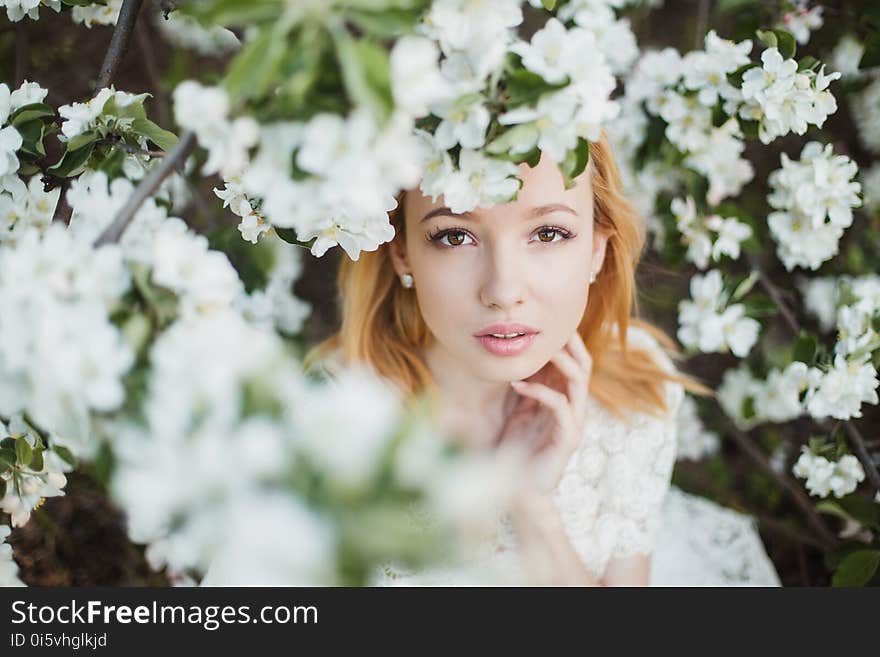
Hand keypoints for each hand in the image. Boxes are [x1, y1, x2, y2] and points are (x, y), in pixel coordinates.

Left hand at [494, 331, 592, 498]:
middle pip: (583, 365)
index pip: (575, 361)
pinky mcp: (568, 438)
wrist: (523, 490)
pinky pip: (559, 405)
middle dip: (570, 343)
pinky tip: (516, 382)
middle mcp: (575, 407)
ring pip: (577, 381)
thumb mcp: (521, 409)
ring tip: (538, 349)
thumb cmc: (519, 448)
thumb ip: (527, 385)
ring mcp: (574, 422)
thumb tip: (516, 355)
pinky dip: (538, 390)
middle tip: (549, 326)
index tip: (546, 320)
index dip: (566, 340)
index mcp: (565, 398)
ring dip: (559, 361)